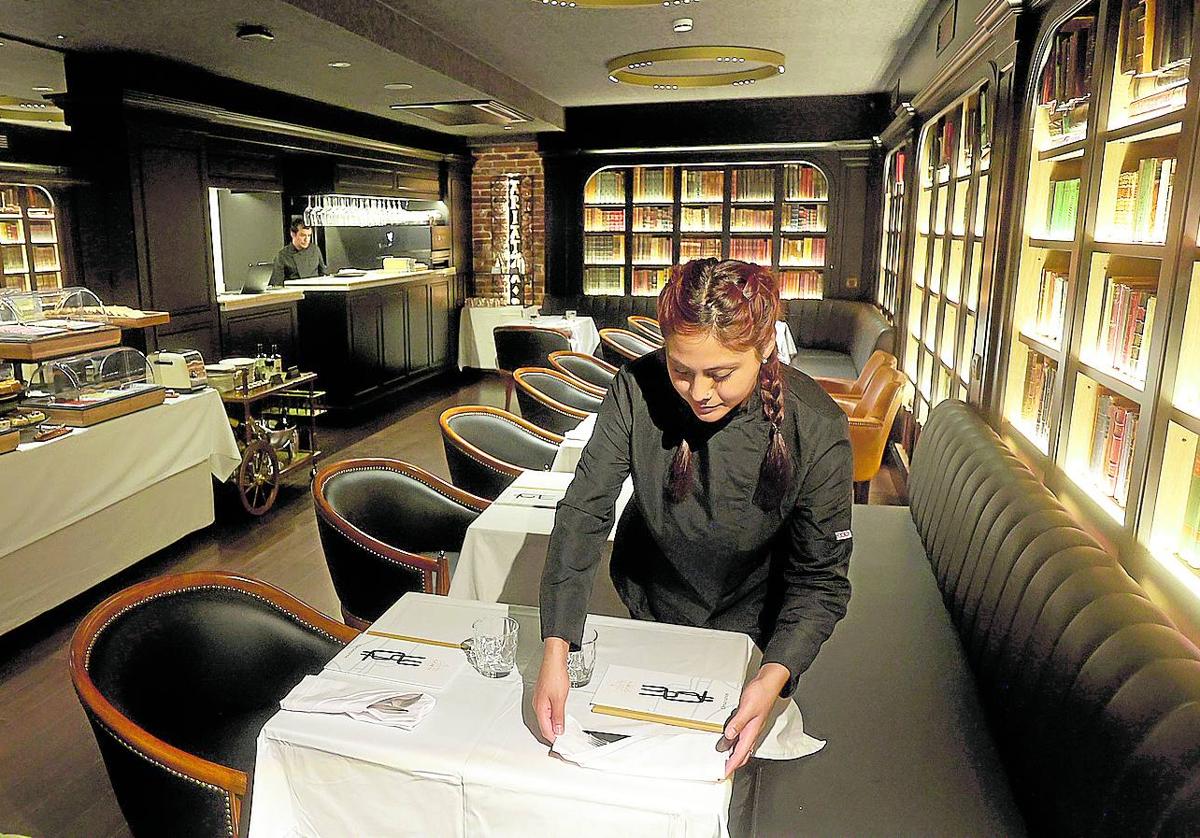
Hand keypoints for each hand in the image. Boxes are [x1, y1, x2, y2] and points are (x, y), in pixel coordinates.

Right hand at [532, 637, 570, 743]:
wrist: (554, 660)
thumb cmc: (554, 675)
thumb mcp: (559, 698)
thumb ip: (558, 716)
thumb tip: (557, 730)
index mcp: (540, 708)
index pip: (545, 730)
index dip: (554, 739)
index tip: (562, 745)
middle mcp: (537, 705)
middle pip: (544, 726)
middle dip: (553, 735)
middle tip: (563, 741)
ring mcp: (540, 701)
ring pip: (545, 719)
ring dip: (553, 726)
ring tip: (562, 732)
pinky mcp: (544, 696)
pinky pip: (547, 712)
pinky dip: (553, 718)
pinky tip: (559, 718)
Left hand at [720, 663, 789, 777]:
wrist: (769, 683)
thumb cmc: (762, 694)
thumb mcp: (747, 708)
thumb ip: (738, 722)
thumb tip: (729, 735)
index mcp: (752, 732)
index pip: (741, 754)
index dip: (732, 765)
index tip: (724, 773)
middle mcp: (752, 732)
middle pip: (742, 754)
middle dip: (733, 764)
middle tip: (723, 770)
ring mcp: (751, 728)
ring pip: (742, 747)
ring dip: (733, 755)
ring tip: (723, 760)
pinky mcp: (749, 721)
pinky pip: (741, 738)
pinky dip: (734, 743)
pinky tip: (729, 741)